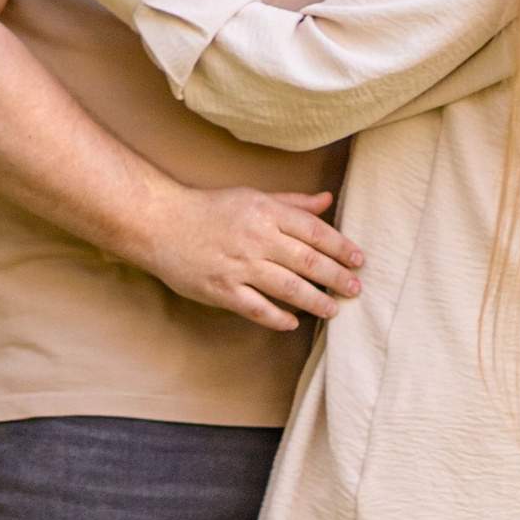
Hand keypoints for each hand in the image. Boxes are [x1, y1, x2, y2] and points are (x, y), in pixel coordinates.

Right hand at [139, 183, 364, 333]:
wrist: (160, 222)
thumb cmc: (209, 209)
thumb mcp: (252, 196)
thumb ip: (291, 203)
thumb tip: (326, 200)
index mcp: (266, 212)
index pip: (315, 232)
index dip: (341, 247)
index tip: (358, 260)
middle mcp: (257, 239)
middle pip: (308, 261)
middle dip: (336, 277)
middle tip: (354, 289)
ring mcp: (239, 266)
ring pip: (288, 288)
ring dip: (314, 301)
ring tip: (332, 311)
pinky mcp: (222, 289)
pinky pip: (257, 308)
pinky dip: (277, 317)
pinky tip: (292, 322)